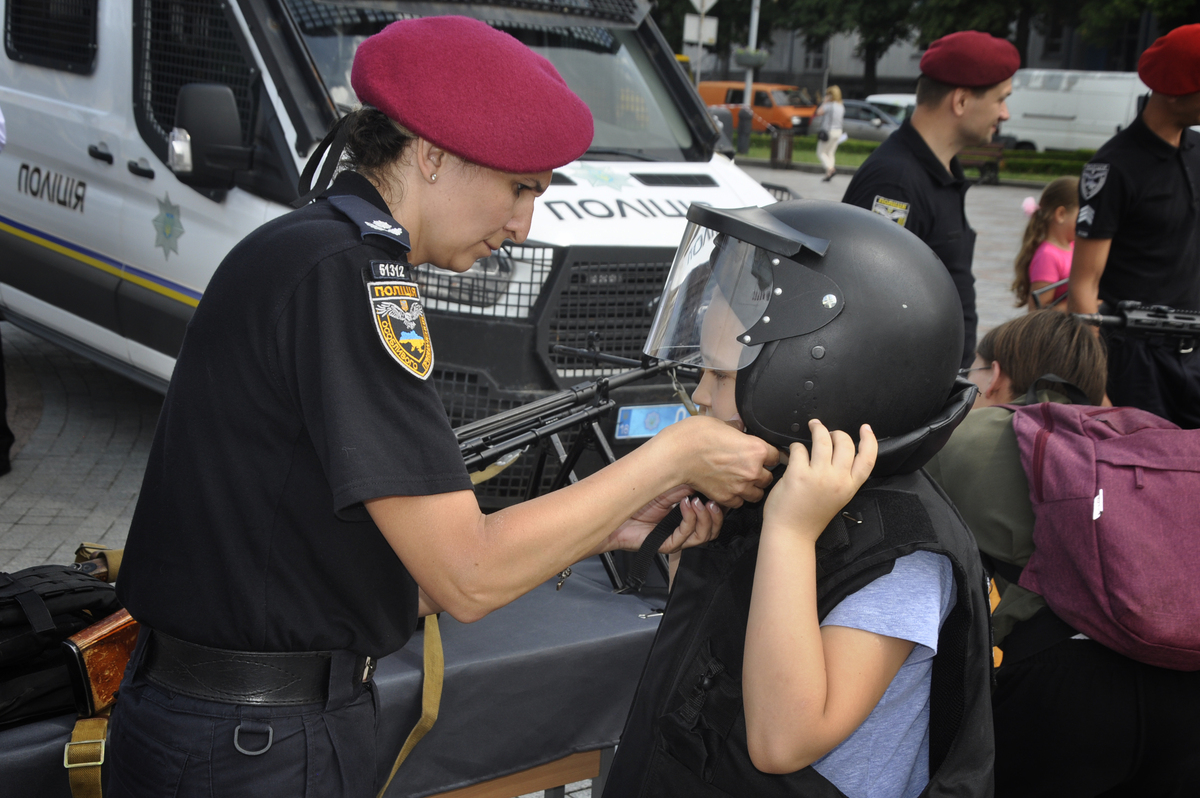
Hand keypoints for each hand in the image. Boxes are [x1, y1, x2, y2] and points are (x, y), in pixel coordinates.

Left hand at [605, 485, 723, 553]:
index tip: (722, 493)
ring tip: (698, 503)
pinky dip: (689, 519)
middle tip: (713, 501)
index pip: (712, 515)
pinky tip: (685, 505)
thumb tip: (709, 481)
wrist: (616, 515)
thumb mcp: (668, 487)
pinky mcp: (668, 545)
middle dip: (717, 515)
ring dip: (704, 518)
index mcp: (688, 515)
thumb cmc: (637, 501)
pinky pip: (686, 536)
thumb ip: (688, 486)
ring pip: (703, 535)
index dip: (721, 507)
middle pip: (713, 529)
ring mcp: (677, 539)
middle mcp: (685, 528)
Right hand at [660, 416, 779, 506]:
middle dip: (761, 472)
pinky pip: (740, 502)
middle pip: (769, 477)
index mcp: (756, 449)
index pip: (776, 456)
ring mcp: (740, 487)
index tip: (763, 454)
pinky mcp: (726, 498)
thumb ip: (736, 427)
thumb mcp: (720, 423)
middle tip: (750, 466)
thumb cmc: (695, 436)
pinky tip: (730, 488)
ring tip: (742, 480)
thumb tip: (739, 424)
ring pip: (758, 493)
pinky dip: (737, 497)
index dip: (769, 454)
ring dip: (752, 487)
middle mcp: (752, 470)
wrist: (676, 455)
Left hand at [763, 420, 876, 544]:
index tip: (866, 429)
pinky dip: (796, 446)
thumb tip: (837, 453)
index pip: (867, 459)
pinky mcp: (798, 474)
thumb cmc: (810, 517)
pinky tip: (793, 451)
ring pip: (823, 440)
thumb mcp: (837, 498)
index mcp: (849, 487)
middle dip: (837, 432)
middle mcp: (837, 480)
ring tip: (814, 426)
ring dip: (818, 429)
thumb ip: (841, 478)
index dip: (869, 440)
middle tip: (828, 431)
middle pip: (845, 444)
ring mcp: (818, 476)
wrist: (791, 534)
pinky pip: (799, 448)